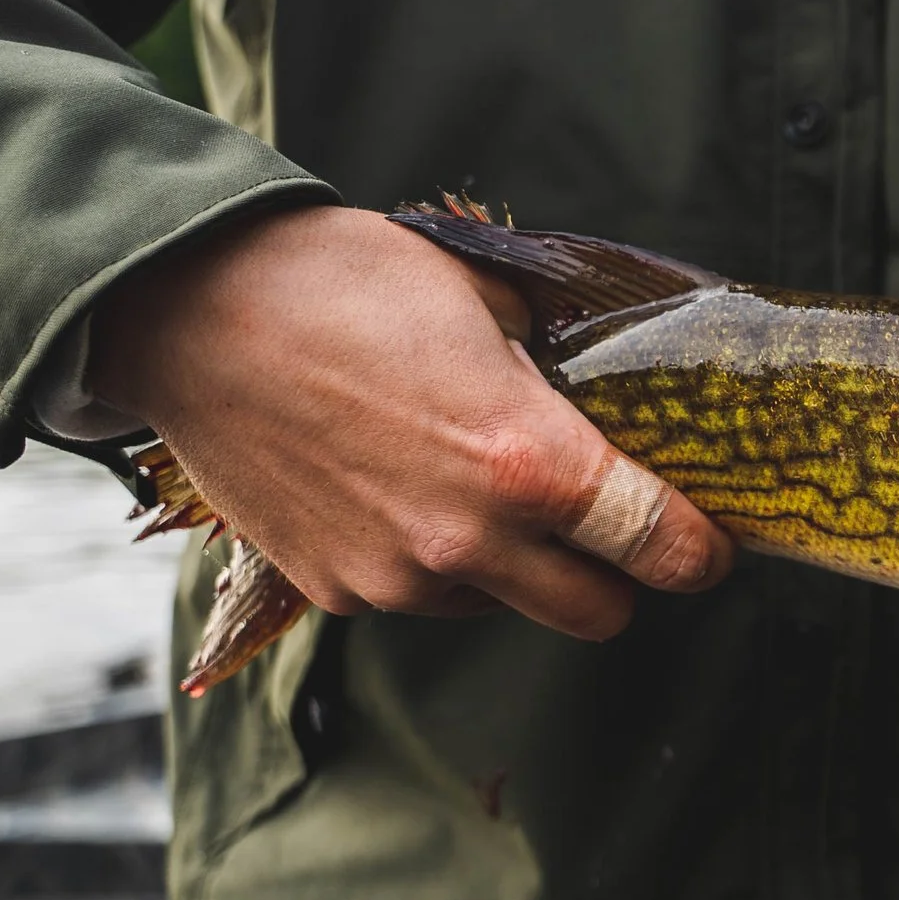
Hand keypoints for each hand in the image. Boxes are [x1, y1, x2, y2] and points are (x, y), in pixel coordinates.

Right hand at [89, 205, 733, 638]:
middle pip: (601, 614)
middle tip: (611, 527)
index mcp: (525, 462)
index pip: (658, 546)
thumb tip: (618, 392)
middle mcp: (467, 540)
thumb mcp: (489, 300)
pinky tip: (411, 493)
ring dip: (521, 570)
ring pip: (509, 610)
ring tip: (483, 486)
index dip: (699, 550)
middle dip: (620, 577)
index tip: (707, 544)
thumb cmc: (344, 286)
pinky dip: (440, 567)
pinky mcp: (338, 593)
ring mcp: (399, 579)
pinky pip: (428, 601)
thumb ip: (564, 367)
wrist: (191, 313)